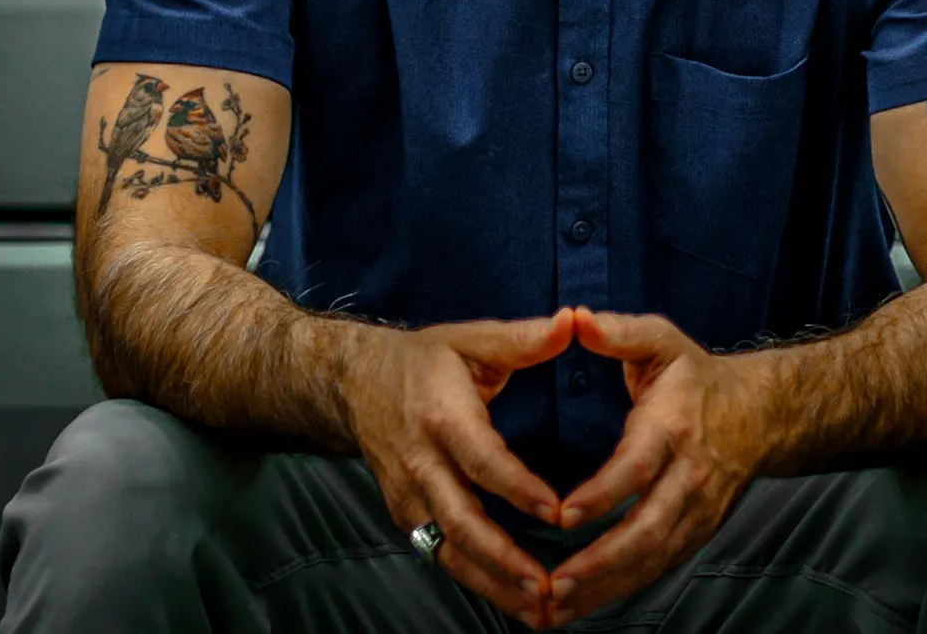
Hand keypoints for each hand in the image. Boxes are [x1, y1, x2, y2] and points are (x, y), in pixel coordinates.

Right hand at [341, 307, 574, 628]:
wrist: (354, 381)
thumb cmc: (424, 359)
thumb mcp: (471, 339)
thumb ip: (523, 338)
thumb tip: (571, 321)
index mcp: (442, 415)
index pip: (481, 460)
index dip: (518, 489)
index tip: (558, 512)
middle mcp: (420, 462)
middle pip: (461, 521)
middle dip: (504, 559)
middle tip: (547, 586)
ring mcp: (409, 495)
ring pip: (449, 550)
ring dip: (493, 584)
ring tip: (538, 608)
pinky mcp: (405, 514)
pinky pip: (440, 554)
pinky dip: (476, 582)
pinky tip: (513, 600)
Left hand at [543, 308, 768, 626]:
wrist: (759, 414)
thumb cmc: (695, 376)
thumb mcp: (660, 340)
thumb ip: (617, 330)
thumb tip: (576, 318)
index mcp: (673, 428)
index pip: (638, 468)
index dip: (603, 495)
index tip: (564, 515)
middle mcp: (688, 478)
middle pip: (646, 531)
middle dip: (600, 563)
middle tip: (554, 584)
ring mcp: (695, 513)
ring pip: (651, 561)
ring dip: (604, 588)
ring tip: (556, 608)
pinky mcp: (694, 534)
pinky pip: (656, 569)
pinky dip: (620, 591)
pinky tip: (581, 604)